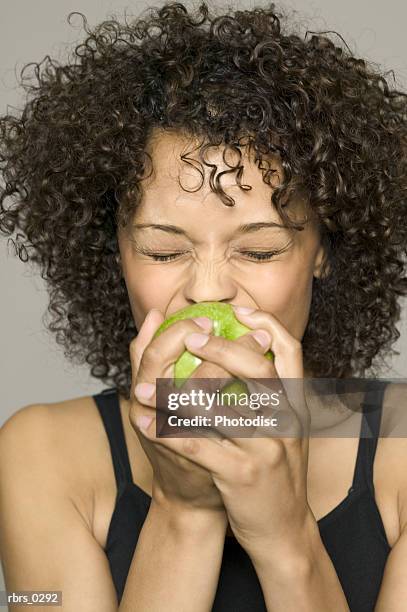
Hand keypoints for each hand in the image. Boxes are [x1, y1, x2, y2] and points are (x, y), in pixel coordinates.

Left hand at [134, 306, 312, 562]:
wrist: (284, 529)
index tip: (237, 310)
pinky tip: (146, 422)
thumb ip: (271, 392)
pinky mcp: (244, 474)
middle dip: (220, 347)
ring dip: (178, 393)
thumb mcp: (283, 428)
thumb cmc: (275, 471)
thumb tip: (251, 349)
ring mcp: (267, 447)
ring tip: (148, 384)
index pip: (290, 350)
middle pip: (256, 369)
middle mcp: (287, 420)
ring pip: (220, 407)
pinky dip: (168, 432)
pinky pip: (199, 446)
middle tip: (190, 337)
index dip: (265, 324)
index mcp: (295, 404)